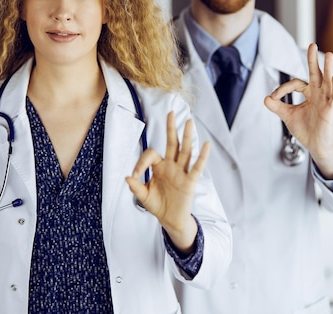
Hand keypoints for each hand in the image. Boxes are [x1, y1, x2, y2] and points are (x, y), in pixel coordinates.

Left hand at [126, 111, 209, 252]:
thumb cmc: (158, 205)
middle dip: (171, 128)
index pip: (151, 155)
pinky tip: (206, 144)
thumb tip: (127, 177)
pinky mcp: (190, 181)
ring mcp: (182, 172)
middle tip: (170, 112)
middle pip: (172, 143)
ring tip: (189, 122)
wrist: (170, 219)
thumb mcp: (143, 196)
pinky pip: (197, 167)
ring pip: (185, 151)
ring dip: (187, 137)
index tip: (135, 174)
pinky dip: (202, 156)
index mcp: (159, 167)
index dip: (141, 162)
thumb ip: (135, 187)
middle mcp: (171, 166)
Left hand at [263, 43, 332, 177]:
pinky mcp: (330, 111)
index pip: (296, 83)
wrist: (315, 145)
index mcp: (309, 93)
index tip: (274, 98)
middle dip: (313, 60)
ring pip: (328, 82)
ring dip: (329, 68)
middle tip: (312, 45)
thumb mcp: (287, 116)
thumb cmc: (305, 129)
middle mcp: (319, 94)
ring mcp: (326, 101)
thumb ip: (277, 107)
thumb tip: (266, 98)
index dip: (283, 88)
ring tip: (329, 55)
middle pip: (317, 74)